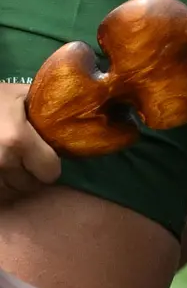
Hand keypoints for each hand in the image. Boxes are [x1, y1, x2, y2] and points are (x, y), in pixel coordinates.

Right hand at [0, 82, 58, 206]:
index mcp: (17, 140)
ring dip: (11, 181)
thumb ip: (46, 108)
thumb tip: (78, 111)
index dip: (50, 165)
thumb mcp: (18, 95)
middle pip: (29, 185)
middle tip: (24, 159)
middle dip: (30, 173)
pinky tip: (0, 170)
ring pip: (9, 192)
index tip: (45, 156)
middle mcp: (0, 161)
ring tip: (8, 163)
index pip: (50, 172)